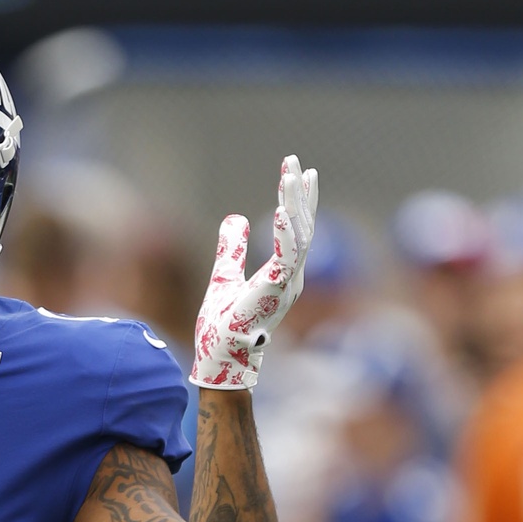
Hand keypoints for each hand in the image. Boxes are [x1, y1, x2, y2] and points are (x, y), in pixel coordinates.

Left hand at [190, 154, 317, 389]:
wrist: (219, 359)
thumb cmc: (222, 327)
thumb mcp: (224, 276)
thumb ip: (232, 250)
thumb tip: (233, 219)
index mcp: (283, 275)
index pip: (297, 231)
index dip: (297, 201)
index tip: (295, 172)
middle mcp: (292, 278)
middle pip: (303, 227)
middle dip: (299, 193)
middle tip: (294, 162)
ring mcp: (287, 284)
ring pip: (300, 236)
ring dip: (295, 204)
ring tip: (290, 174)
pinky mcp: (275, 291)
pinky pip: (288, 257)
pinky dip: (285, 233)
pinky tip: (279, 210)